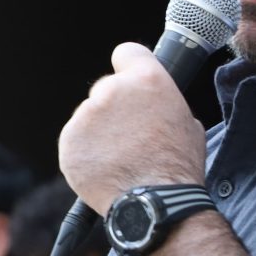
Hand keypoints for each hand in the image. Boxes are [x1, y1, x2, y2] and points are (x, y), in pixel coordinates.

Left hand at [58, 42, 206, 214]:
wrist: (155, 203)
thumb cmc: (177, 167)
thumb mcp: (187, 122)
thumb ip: (163, 103)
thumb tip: (153, 106)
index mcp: (147, 80)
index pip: (127, 52)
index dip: (128, 66)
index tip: (128, 78)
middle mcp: (112, 90)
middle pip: (106, 88)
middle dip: (114, 108)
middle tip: (129, 136)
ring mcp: (86, 115)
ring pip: (89, 116)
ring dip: (99, 132)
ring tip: (119, 158)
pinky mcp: (68, 141)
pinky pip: (75, 140)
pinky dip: (85, 151)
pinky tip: (104, 167)